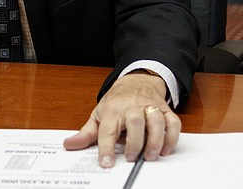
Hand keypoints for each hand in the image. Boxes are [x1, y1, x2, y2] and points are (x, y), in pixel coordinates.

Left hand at [62, 71, 179, 167]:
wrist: (136, 81)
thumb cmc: (117, 101)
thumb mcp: (99, 114)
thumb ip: (86, 133)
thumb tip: (69, 144)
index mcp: (113, 109)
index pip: (108, 129)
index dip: (106, 147)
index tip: (106, 163)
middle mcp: (132, 106)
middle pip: (134, 122)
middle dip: (134, 142)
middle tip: (131, 158)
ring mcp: (149, 107)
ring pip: (155, 120)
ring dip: (155, 140)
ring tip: (150, 156)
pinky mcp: (164, 109)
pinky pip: (173, 121)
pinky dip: (172, 136)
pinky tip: (165, 149)